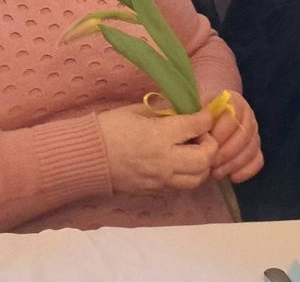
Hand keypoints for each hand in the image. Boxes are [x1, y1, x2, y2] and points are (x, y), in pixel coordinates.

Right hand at [97, 102, 216, 194]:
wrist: (88, 157)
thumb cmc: (110, 128)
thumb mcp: (137, 111)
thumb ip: (164, 111)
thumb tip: (185, 108)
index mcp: (160, 135)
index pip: (196, 126)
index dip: (205, 118)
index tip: (205, 114)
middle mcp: (165, 160)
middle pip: (205, 158)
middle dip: (210, 145)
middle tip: (201, 136)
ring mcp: (162, 180)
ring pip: (198, 178)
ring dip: (202, 165)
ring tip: (193, 152)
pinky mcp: (156, 192)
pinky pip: (182, 187)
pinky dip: (188, 176)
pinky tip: (180, 164)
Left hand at [203, 91, 262, 182]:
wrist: (205, 124)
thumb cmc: (196, 117)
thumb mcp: (194, 111)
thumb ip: (197, 115)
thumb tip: (199, 123)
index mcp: (233, 101)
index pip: (234, 114)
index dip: (222, 130)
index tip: (208, 142)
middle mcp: (248, 115)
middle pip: (245, 133)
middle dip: (226, 151)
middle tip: (210, 163)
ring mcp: (253, 133)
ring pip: (251, 148)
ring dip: (233, 163)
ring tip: (216, 172)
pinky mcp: (255, 150)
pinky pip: (257, 160)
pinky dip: (246, 170)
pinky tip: (232, 177)